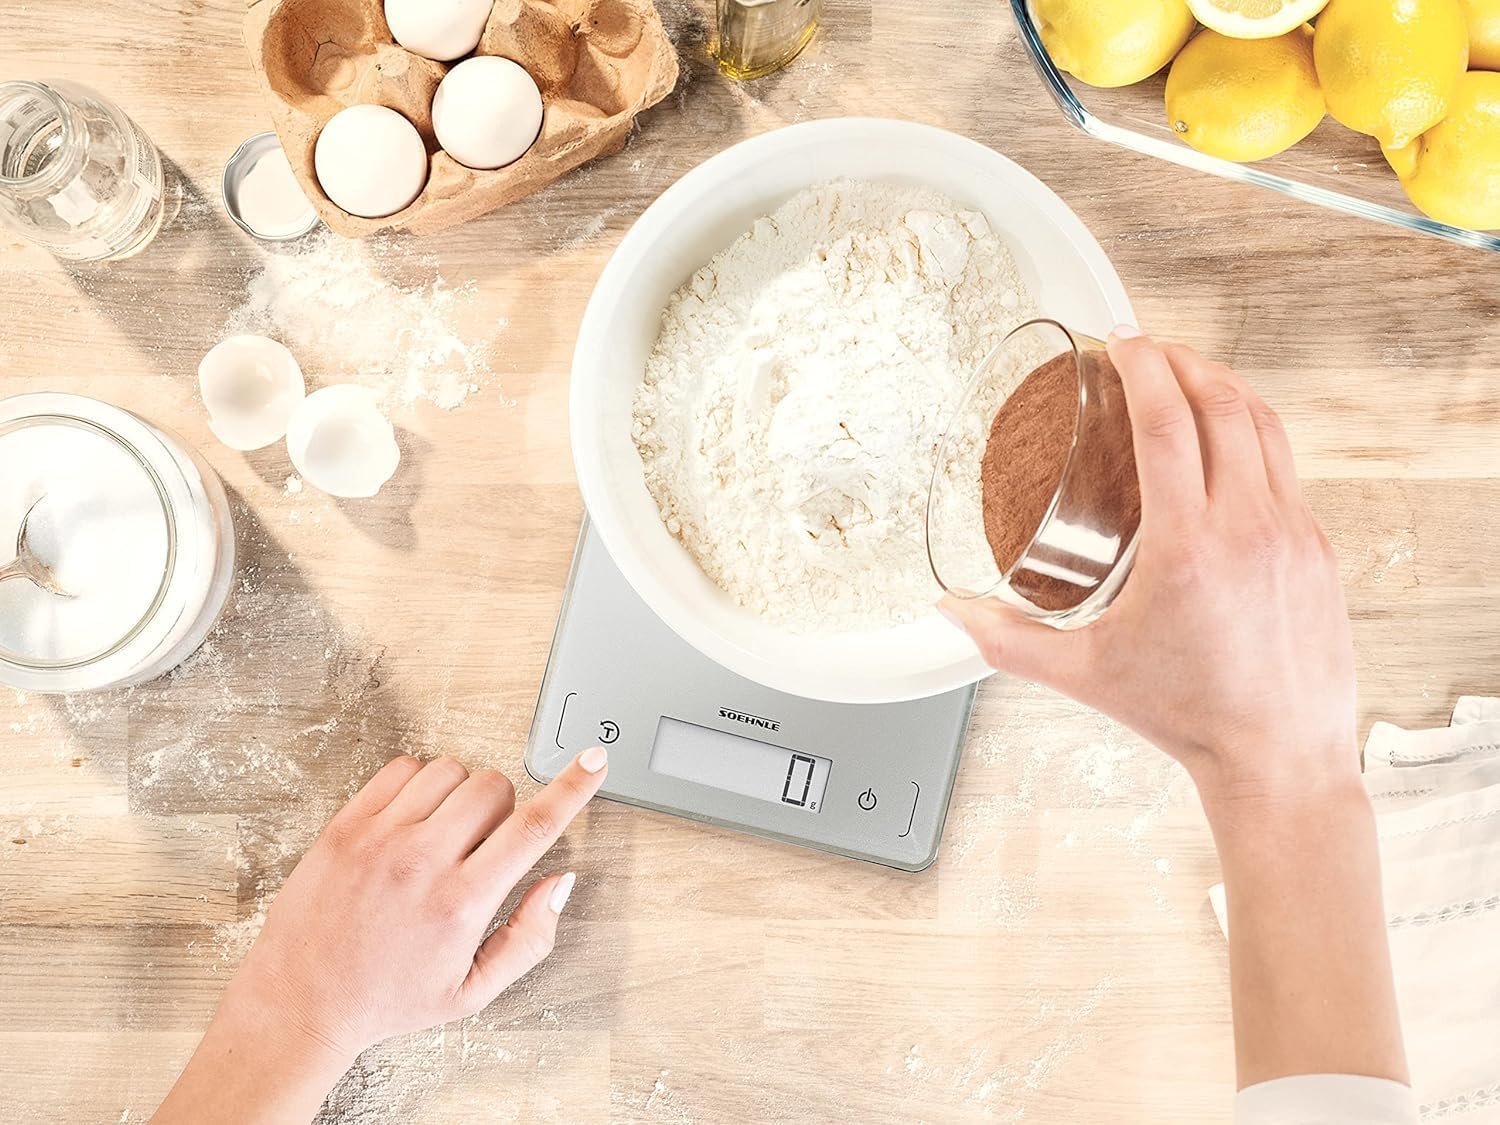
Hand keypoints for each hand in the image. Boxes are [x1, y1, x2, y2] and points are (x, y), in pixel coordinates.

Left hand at [152, 748, 607, 1123]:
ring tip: (440, 834)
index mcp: (462, 903)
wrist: (301, 1002)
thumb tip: (560, 883)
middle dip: (502, 807)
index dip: (573, 788)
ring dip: (459, 793)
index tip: (594, 760)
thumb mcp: (473, 992)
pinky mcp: (346, 825)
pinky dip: (417, 784)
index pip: (533, 827)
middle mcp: (423, 862)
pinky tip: (409, 821)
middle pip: (494, 786)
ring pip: (450, 770)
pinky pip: (401, 768)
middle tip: (481, 844)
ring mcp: (380, 838)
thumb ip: (529, 937)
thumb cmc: (387, 999)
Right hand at [940, 329, 1357, 801]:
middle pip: (1222, 403)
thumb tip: (951, 612)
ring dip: (1224, 386)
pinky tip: (1228, 442)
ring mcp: (1292, 534)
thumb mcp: (1084, 674)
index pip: (1169, 420)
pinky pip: (1288, 465)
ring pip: (1266, 424)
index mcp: (1188, 547)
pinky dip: (1254, 432)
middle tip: (1148, 350)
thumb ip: (1008, 640)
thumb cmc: (1188, 716)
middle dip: (1182, 360)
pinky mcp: (1317, 549)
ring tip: (1188, 378)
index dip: (1144, 365)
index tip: (1122, 341)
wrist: (1278, 756)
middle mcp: (1248, 528)